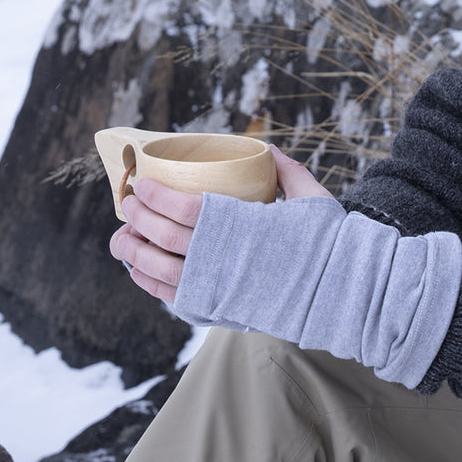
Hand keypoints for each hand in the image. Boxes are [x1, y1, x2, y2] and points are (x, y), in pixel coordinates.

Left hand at [110, 144, 327, 302]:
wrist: (339, 293)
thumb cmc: (329, 243)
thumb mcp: (314, 199)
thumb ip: (288, 171)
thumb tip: (265, 149)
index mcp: (244, 227)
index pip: (185, 208)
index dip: (156, 196)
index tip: (142, 184)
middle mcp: (223, 260)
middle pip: (163, 237)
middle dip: (137, 218)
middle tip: (128, 204)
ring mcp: (217, 289)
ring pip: (158, 271)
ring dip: (132, 252)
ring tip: (121, 238)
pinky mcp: (217, 312)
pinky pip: (170, 297)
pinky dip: (148, 282)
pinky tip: (139, 270)